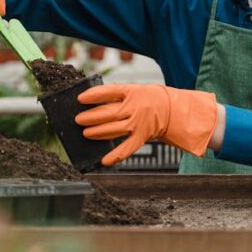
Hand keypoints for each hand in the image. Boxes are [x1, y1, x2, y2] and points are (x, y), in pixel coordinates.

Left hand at [75, 84, 219, 166]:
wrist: (173, 110)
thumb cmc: (149, 99)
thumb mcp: (134, 90)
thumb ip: (116, 96)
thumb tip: (93, 104)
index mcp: (132, 92)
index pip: (108, 92)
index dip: (93, 95)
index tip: (80, 99)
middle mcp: (134, 107)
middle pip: (107, 113)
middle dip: (90, 117)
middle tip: (78, 120)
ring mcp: (138, 123)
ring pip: (113, 130)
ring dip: (96, 133)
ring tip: (85, 133)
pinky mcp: (142, 136)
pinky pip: (127, 148)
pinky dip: (115, 155)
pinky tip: (104, 160)